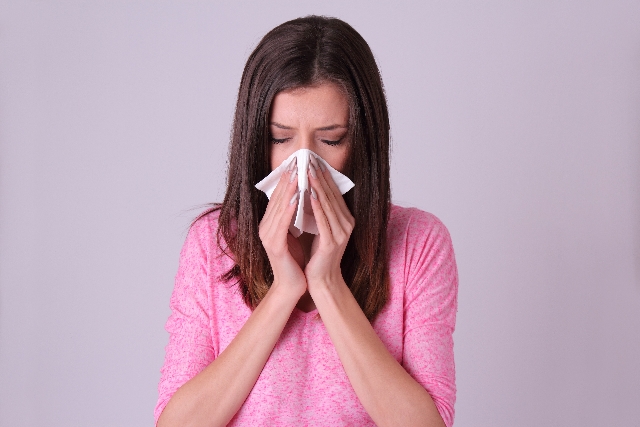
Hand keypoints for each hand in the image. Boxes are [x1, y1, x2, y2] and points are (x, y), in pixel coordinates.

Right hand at [258, 160, 306, 297]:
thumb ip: (296, 216)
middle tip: (297, 161)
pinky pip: (282, 224)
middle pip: (277, 199)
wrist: (293, 286)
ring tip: (298, 174)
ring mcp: (268, 237)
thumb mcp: (296, 233)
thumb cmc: (297, 260)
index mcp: (270, 224)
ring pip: (279, 208)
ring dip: (289, 190)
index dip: (287, 179)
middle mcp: (265, 228)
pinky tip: (297, 198)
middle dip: (288, 180)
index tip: (297, 163)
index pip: (279, 197)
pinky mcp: (274, 246)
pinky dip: (289, 210)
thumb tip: (306, 194)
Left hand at [304, 158, 354, 288]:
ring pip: (328, 204)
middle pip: (332, 195)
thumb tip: (308, 190)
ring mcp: (341, 233)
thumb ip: (318, 212)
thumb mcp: (319, 229)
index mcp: (345, 219)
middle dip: (320, 176)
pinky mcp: (332, 242)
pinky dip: (317, 206)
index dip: (324, 176)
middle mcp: (346, 224)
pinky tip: (310, 194)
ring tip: (308, 171)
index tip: (313, 160)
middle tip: (310, 159)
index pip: (334, 193)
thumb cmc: (317, 255)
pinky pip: (323, 220)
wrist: (321, 280)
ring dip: (317, 186)